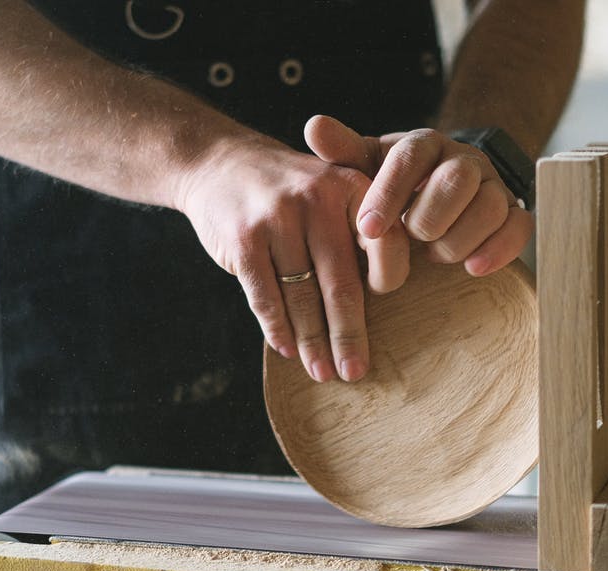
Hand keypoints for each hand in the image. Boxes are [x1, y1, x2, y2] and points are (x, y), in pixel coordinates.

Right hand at [176, 135, 372, 382]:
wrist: (219, 162)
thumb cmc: (289, 189)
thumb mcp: (331, 187)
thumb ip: (361, 228)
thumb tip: (386, 299)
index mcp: (350, 186)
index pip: (386, 245)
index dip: (389, 283)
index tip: (385, 314)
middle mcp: (317, 199)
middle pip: (341, 283)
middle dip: (348, 335)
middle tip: (354, 371)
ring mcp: (277, 219)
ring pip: (302, 296)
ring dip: (312, 341)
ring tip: (321, 371)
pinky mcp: (244, 240)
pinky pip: (266, 297)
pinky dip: (277, 328)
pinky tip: (287, 349)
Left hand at [304, 115, 533, 290]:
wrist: (433, 198)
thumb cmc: (392, 188)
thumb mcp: (364, 169)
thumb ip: (343, 153)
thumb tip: (314, 126)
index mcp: (424, 145)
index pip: (411, 157)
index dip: (390, 193)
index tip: (367, 228)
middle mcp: (463, 160)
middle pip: (458, 178)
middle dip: (430, 216)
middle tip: (411, 238)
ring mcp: (492, 187)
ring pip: (490, 206)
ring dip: (458, 238)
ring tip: (434, 255)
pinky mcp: (513, 214)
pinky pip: (519, 227)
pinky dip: (498, 249)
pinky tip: (471, 268)